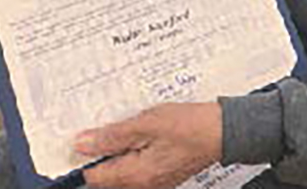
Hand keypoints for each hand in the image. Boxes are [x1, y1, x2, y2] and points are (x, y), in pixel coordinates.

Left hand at [75, 102, 222, 188]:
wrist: (224, 130)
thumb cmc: (190, 125)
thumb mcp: (147, 123)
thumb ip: (112, 136)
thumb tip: (82, 144)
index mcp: (136, 176)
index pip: (94, 177)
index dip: (85, 156)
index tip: (83, 136)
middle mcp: (144, 185)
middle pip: (108, 177)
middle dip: (103, 152)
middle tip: (109, 126)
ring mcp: (155, 182)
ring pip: (123, 171)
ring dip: (119, 150)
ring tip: (129, 125)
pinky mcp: (164, 174)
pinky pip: (139, 168)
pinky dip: (135, 152)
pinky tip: (143, 132)